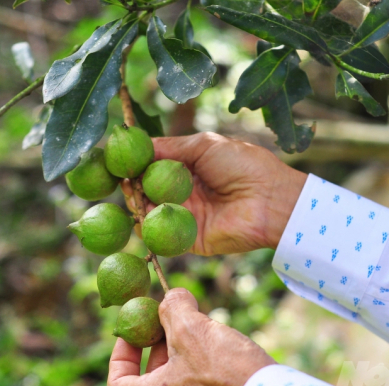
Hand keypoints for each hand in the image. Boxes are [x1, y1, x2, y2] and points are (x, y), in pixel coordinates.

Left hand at [107, 288, 274, 385]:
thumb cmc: (226, 371)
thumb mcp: (191, 328)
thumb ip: (172, 307)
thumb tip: (171, 297)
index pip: (118, 384)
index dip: (122, 354)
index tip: (135, 333)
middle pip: (151, 379)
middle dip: (160, 346)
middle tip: (173, 321)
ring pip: (178, 384)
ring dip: (184, 354)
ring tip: (202, 329)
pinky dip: (203, 368)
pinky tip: (222, 347)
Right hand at [124, 132, 306, 254]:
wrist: (270, 200)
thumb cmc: (243, 165)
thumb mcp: (205, 145)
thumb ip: (171, 147)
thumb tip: (138, 144)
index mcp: (190, 168)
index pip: (154, 166)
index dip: (136, 163)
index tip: (119, 159)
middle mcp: (185, 193)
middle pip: (148, 189)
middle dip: (133, 184)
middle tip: (122, 178)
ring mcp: (185, 216)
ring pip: (150, 211)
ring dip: (137, 202)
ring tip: (131, 192)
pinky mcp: (188, 239)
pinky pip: (161, 234)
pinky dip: (147, 225)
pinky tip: (140, 213)